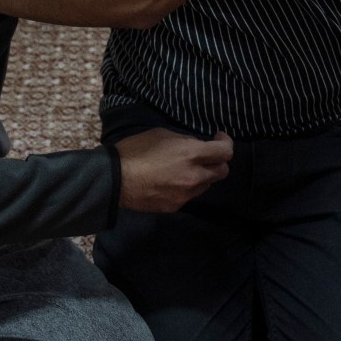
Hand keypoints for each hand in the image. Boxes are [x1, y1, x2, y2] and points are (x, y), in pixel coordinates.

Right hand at [114, 128, 233, 212]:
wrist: (115, 179)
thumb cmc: (135, 150)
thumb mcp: (163, 134)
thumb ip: (185, 141)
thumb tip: (196, 146)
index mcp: (192, 154)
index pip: (225, 152)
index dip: (226, 143)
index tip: (218, 138)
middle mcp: (194, 176)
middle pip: (222, 171)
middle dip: (217, 161)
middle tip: (205, 155)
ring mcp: (186, 194)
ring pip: (207, 185)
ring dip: (202, 175)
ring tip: (185, 169)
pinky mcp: (176, 206)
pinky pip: (189, 195)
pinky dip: (186, 187)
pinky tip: (170, 181)